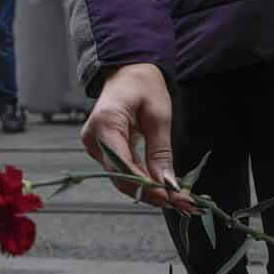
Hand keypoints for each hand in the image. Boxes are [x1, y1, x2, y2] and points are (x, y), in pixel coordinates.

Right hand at [80, 63, 195, 214]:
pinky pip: (121, 169)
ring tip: (176, 197)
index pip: (123, 166)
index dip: (147, 187)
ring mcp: (94, 144)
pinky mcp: (101, 148)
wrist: (128, 70)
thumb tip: (167, 184)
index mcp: (105, 124)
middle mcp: (93, 137)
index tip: (171, 198)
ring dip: (148, 189)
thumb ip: (160, 152)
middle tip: (180, 203)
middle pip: (120, 177)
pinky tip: (161, 187)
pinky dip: (141, 179)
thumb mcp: (159, 116)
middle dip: (151, 193)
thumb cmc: (143, 84)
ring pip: (121, 177)